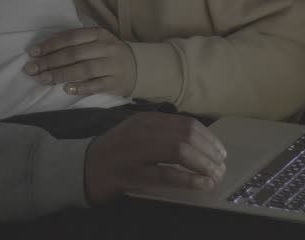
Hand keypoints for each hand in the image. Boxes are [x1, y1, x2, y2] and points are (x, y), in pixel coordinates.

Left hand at [24, 27, 135, 96]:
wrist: (137, 66)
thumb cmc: (107, 53)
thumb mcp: (94, 41)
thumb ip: (73, 43)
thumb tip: (42, 51)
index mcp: (98, 34)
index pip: (70, 38)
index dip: (50, 45)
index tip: (32, 53)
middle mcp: (105, 47)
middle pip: (74, 54)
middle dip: (50, 62)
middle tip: (31, 69)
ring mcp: (111, 65)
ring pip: (84, 69)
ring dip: (61, 75)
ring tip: (44, 79)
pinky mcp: (115, 82)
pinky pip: (96, 85)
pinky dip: (81, 87)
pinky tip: (67, 89)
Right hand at [84, 112, 227, 204]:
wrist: (83, 167)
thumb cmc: (118, 152)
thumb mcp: (139, 133)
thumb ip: (165, 134)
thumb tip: (203, 144)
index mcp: (146, 120)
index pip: (186, 123)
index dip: (209, 138)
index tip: (220, 152)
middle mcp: (141, 132)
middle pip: (186, 135)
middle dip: (209, 152)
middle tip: (220, 167)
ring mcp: (134, 152)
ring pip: (178, 151)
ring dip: (202, 164)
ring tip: (214, 176)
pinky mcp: (130, 175)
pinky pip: (165, 175)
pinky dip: (188, 179)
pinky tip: (201, 184)